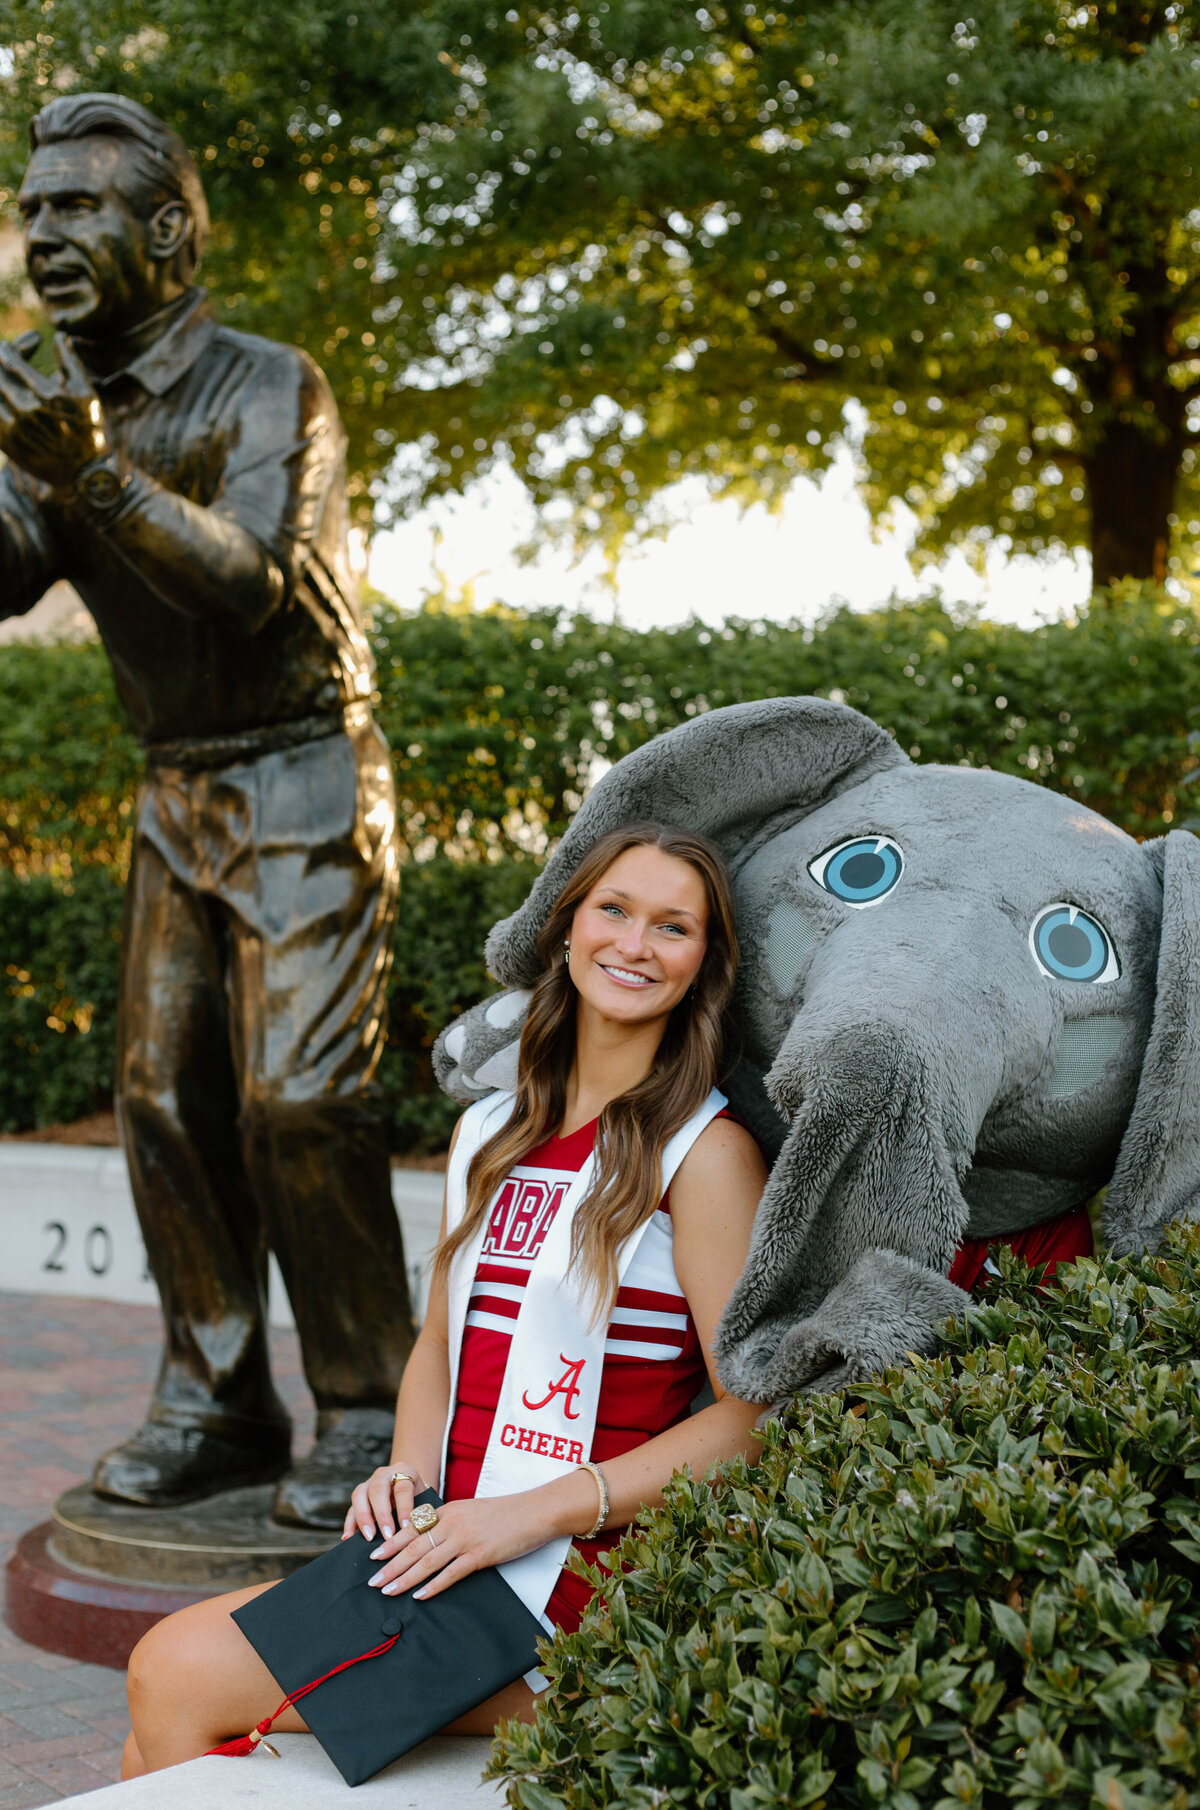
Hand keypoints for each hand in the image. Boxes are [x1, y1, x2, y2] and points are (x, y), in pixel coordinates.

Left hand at [0, 332, 107, 489]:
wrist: (84, 475)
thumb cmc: (90, 432)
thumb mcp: (88, 395)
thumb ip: (71, 363)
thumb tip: (59, 336)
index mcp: (46, 394)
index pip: (10, 360)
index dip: (5, 350)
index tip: (6, 348)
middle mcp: (27, 409)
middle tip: (0, 360)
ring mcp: (14, 427)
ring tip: (2, 378)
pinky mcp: (7, 442)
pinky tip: (2, 400)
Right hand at [342, 1461, 426, 1544]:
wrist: (410, 1485)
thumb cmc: (420, 1496)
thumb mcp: (423, 1498)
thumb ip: (417, 1512)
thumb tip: (412, 1536)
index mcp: (405, 1471)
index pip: (402, 1488)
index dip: (404, 1508)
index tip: (405, 1527)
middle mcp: (384, 1474)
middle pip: (378, 1489)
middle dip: (382, 1514)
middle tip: (387, 1535)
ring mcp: (368, 1483)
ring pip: (359, 1495)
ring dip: (363, 1517)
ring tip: (369, 1537)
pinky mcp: (359, 1496)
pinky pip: (351, 1508)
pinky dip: (349, 1523)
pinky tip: (348, 1537)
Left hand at [364, 1490, 553, 1602]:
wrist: (534, 1511)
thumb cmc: (505, 1513)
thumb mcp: (471, 1511)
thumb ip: (450, 1522)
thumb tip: (430, 1540)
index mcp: (448, 1511)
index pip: (412, 1529)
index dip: (391, 1544)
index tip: (374, 1556)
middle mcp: (452, 1523)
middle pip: (413, 1547)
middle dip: (390, 1565)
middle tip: (372, 1580)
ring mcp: (465, 1539)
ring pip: (427, 1561)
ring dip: (404, 1578)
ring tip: (388, 1591)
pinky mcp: (480, 1555)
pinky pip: (450, 1574)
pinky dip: (433, 1586)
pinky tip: (420, 1596)